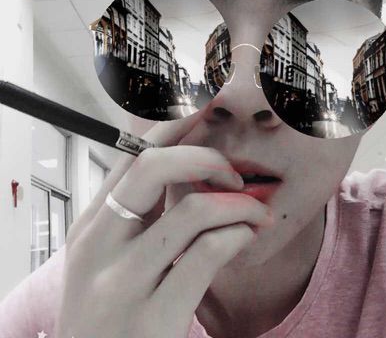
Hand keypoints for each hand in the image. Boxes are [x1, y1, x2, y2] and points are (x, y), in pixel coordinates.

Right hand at [54, 114, 271, 337]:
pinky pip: (208, 254)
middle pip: (154, 167)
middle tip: (234, 174)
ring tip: (257, 214)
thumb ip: (138, 213)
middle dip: (206, 157)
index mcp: (92, 224)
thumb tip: (181, 162)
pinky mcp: (152, 317)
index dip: (173, 124)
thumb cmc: (111, 312)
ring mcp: (122, 282)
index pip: (133, 154)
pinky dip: (237, 236)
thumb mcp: (110, 256)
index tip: (205, 104)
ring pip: (193, 211)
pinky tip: (245, 239)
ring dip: (239, 206)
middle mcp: (99, 246)